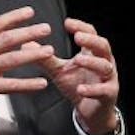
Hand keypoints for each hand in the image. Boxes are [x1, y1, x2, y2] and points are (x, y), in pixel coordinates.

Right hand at [0, 7, 52, 134]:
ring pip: (12, 59)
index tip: (30, 12)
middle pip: (7, 38)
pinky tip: (42, 83)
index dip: (14, 16)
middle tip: (46, 28)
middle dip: (29, 32)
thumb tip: (1, 36)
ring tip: (49, 51)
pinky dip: (28, 84)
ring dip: (33, 54)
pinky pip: (11, 85)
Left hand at [38, 18, 119, 134]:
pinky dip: (92, 89)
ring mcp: (108, 78)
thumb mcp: (59, 71)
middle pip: (103, 46)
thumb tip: (25, 44)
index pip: (91, 34)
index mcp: (92, 53)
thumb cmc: (77, 86)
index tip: (67, 23)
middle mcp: (104, 62)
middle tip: (78, 37)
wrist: (90, 111)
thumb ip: (46, 58)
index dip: (81, 27)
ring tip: (77, 60)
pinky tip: (81, 89)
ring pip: (105, 66)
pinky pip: (103, 90)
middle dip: (91, 41)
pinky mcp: (109, 95)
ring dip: (92, 62)